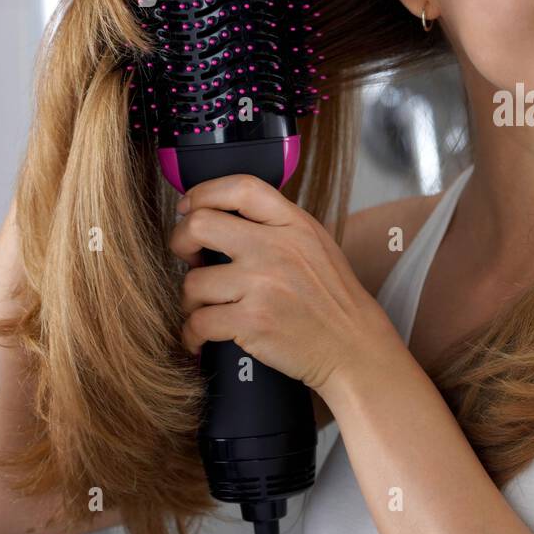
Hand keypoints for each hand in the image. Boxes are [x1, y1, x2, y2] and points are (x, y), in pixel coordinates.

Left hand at [169, 174, 397, 391]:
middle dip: (180, 241)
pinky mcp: (252, 322)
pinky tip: (201, 338)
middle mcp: (278, 248)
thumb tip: (222, 215)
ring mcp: (264, 284)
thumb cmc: (332, 300)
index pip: (241, 187)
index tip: (188, 207)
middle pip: (200, 224)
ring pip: (193, 282)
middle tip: (188, 257)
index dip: (204, 193)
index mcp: (295, 224)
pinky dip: (192, 334)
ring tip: (205, 310)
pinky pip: (198, 322)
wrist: (353, 346)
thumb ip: (277, 225)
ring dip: (190, 301)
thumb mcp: (315, 246)